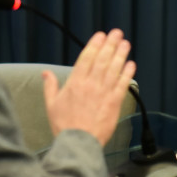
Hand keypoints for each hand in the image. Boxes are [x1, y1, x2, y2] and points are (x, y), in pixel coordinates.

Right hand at [42, 29, 136, 145]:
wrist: (78, 143)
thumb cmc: (64, 125)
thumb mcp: (51, 104)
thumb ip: (50, 86)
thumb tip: (45, 73)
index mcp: (75, 83)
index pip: (87, 58)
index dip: (95, 45)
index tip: (100, 35)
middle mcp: (91, 84)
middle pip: (102, 59)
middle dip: (110, 44)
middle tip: (117, 33)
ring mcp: (104, 93)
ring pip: (114, 69)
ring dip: (120, 54)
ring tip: (125, 43)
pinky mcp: (114, 103)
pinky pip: (122, 84)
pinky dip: (127, 73)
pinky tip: (131, 64)